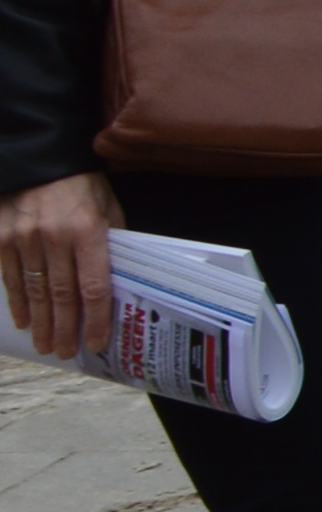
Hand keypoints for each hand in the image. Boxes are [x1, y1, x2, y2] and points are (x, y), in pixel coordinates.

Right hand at [0, 173, 111, 360]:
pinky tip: (23, 320)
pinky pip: (10, 277)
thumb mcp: (109, 208)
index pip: (93, 286)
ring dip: (40, 323)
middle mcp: (55, 237)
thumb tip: (120, 278)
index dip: (95, 319)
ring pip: (33, 291)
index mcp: (89, 231)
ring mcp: (24, 238)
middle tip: (66, 353)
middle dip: (65, 329)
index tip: (96, 342)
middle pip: (60, 295)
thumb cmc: (82, 185)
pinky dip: (17, 301)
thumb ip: (113, 243)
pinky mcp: (1, 237)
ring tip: (46, 345)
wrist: (40, 158)